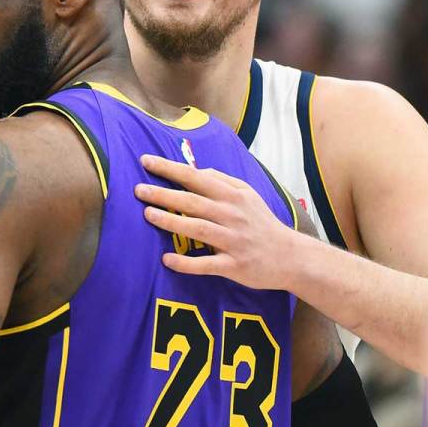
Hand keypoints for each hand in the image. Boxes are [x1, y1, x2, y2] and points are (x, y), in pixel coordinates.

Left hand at [135, 154, 297, 290]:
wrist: (289, 256)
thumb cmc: (262, 223)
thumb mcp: (248, 195)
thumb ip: (222, 180)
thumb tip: (196, 170)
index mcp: (232, 196)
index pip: (196, 177)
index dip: (170, 169)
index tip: (146, 161)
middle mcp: (231, 215)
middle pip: (193, 202)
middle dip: (164, 194)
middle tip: (138, 190)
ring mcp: (232, 241)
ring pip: (198, 229)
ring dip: (171, 222)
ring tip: (148, 215)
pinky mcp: (233, 265)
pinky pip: (206, 264)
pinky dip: (186, 263)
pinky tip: (167, 259)